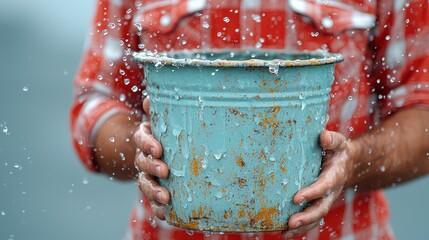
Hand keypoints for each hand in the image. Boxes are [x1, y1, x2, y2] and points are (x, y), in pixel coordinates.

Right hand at [134, 97, 169, 219]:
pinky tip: (166, 213)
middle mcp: (142, 157)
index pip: (141, 139)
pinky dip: (158, 208)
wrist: (160, 151)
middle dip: (152, 168)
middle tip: (165, 172)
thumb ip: (159, 110)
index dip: (147, 144)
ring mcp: (147, 174)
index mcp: (144, 139)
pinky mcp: (155, 189)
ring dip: (153, 191)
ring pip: (145, 183)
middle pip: (142, 163)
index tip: (159, 150)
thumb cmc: (166, 132)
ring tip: (166, 197)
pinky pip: (153, 201)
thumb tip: (148, 99)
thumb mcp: (163, 120)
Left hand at [282, 130, 355, 238]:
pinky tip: (283, 233)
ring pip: (315, 218)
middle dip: (306, 217)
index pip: (324, 186)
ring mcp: (325, 200)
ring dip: (301, 227)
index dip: (312, 193)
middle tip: (291, 222)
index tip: (297, 198)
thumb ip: (332, 139)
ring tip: (284, 233)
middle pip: (320, 208)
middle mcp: (331, 192)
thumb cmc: (337, 150)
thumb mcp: (338, 142)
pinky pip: (310, 219)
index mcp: (334, 176)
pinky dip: (299, 228)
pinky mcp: (317, 204)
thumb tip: (323, 136)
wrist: (347, 163)